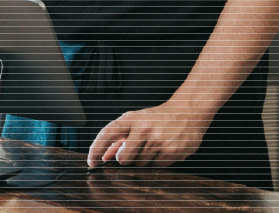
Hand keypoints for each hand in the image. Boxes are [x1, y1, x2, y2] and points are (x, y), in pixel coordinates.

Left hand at [87, 101, 213, 168]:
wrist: (187, 112)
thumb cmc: (156, 118)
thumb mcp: (135, 121)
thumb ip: (118, 139)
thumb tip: (103, 157)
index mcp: (130, 119)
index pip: (106, 135)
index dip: (95, 150)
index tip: (91, 162)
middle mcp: (143, 129)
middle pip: (123, 158)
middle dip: (124, 159)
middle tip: (133, 151)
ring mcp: (158, 141)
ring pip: (140, 164)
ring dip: (143, 160)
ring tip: (152, 145)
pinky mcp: (172, 151)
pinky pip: (156, 166)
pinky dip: (157, 161)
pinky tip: (163, 149)